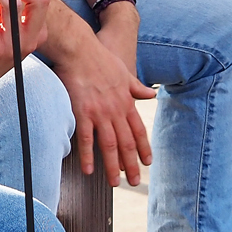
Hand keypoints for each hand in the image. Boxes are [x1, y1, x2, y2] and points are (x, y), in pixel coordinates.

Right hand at [48, 7, 155, 185]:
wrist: (80, 48)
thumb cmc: (100, 58)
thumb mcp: (125, 72)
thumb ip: (137, 87)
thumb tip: (152, 93)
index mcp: (126, 101)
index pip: (138, 130)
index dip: (144, 148)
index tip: (147, 162)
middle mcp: (116, 110)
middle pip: (126, 142)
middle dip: (132, 164)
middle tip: (134, 182)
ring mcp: (100, 112)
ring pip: (109, 145)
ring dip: (113, 166)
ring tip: (115, 183)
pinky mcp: (82, 112)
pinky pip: (86, 139)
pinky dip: (88, 156)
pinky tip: (89, 170)